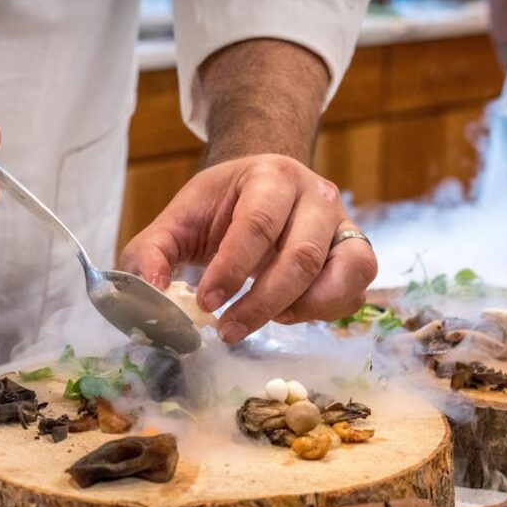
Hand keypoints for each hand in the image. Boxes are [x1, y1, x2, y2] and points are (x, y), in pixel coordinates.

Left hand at [120, 154, 376, 342]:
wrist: (265, 188)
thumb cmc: (222, 208)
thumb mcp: (179, 221)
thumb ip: (152, 254)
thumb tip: (149, 296)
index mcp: (271, 176)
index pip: (257, 224)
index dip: (232, 270)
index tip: (206, 304)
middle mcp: (316, 195)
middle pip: (301, 256)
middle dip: (262, 303)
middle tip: (229, 331)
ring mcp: (344, 224)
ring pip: (342, 274)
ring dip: (302, 309)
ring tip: (267, 320)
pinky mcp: (357, 253)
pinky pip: (355, 291)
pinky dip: (325, 312)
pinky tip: (290, 313)